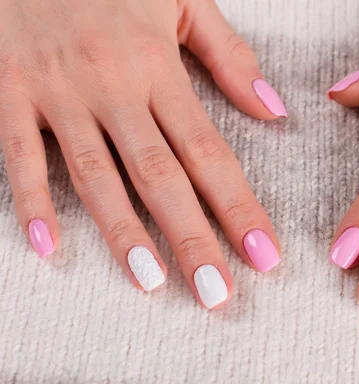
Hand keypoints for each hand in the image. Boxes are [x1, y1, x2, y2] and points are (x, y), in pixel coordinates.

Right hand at [0, 0, 285, 307]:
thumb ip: (230, 57)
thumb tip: (273, 112)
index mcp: (157, 67)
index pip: (208, 153)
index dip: (238, 207)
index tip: (263, 253)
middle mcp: (112, 88)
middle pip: (159, 177)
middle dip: (193, 238)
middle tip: (218, 293)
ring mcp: (58, 94)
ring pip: (95, 176)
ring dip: (124, 234)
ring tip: (153, 284)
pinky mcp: (10, 92)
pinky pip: (19, 156)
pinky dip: (31, 202)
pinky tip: (49, 248)